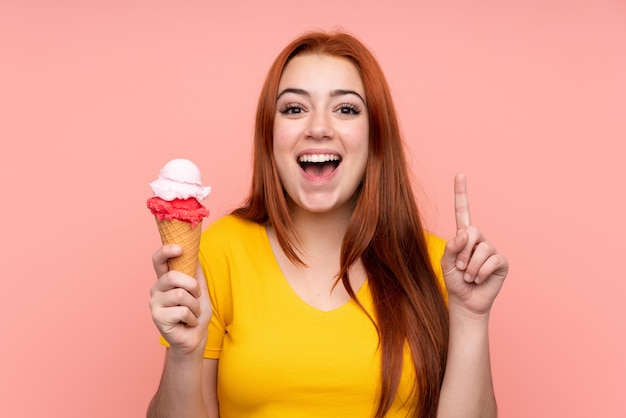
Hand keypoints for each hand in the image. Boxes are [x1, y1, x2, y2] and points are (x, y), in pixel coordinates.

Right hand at [149, 245, 211, 354]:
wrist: (195, 338)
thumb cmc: (196, 314)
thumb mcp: (200, 290)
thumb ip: (195, 273)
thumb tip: (195, 251)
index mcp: (165, 280)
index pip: (158, 260)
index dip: (166, 251)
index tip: (180, 248)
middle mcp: (156, 289)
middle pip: (173, 276)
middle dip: (193, 286)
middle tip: (197, 297)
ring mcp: (155, 303)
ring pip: (181, 295)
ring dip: (195, 306)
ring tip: (192, 313)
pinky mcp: (157, 318)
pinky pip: (182, 311)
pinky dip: (192, 318)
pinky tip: (188, 323)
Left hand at [441, 173, 508, 317]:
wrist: (466, 302)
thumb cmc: (454, 281)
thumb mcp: (446, 262)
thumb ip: (452, 246)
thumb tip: (466, 234)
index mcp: (463, 236)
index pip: (463, 211)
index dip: (461, 193)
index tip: (459, 174)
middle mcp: (479, 239)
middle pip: (472, 232)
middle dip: (462, 253)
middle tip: (460, 268)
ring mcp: (491, 250)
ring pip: (481, 249)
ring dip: (470, 267)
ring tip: (469, 276)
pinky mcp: (501, 261)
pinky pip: (491, 261)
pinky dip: (480, 273)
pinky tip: (479, 280)